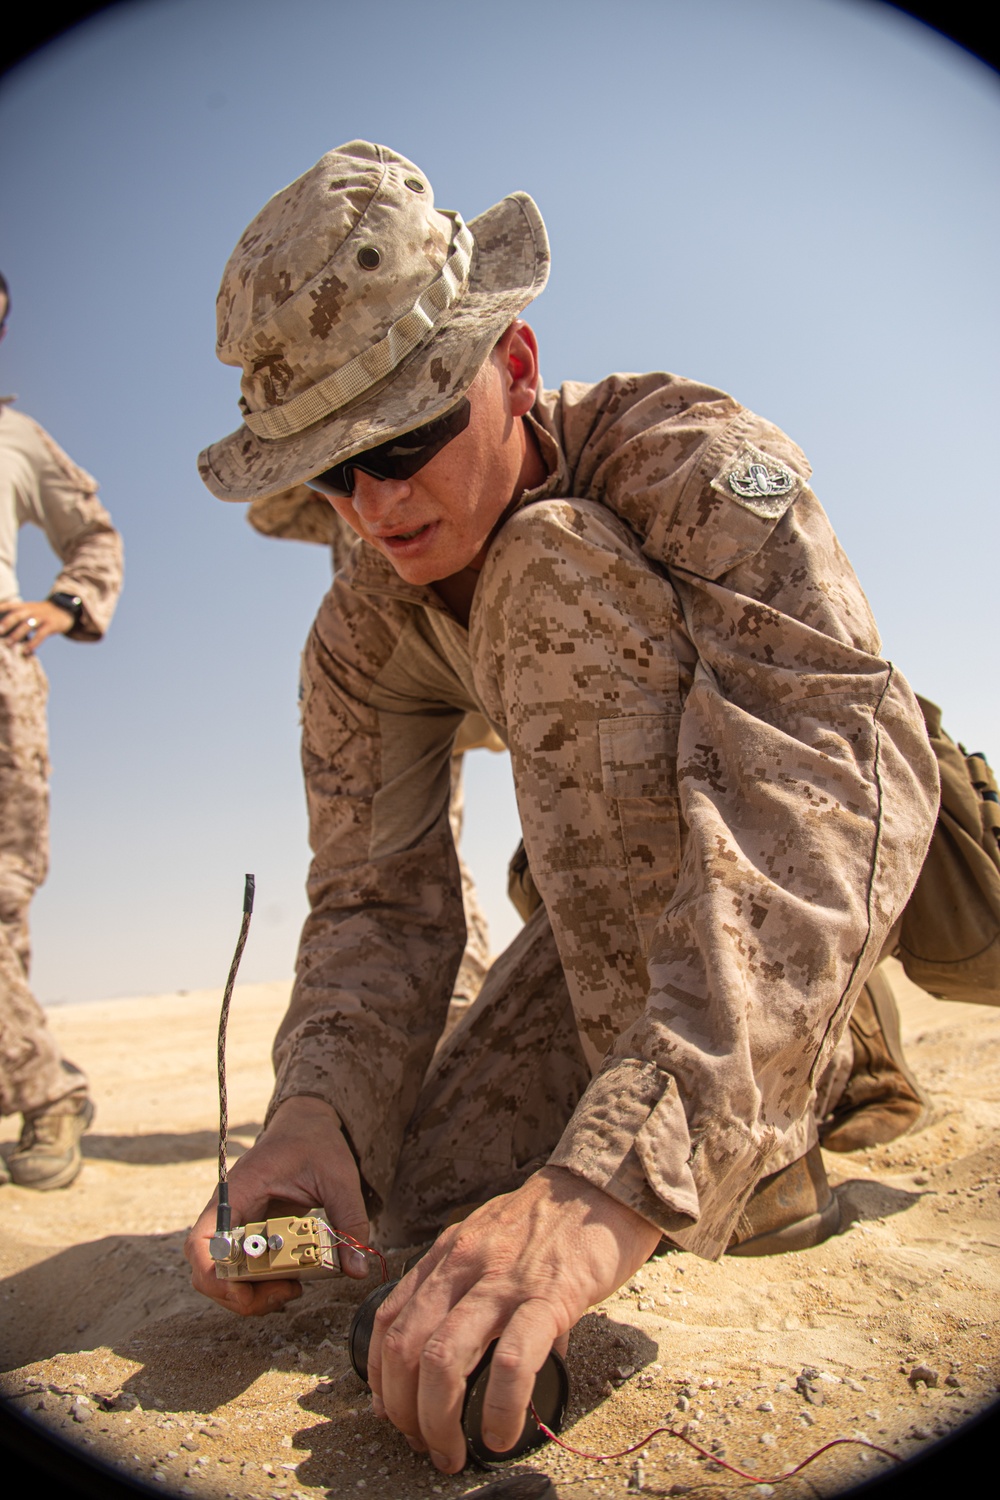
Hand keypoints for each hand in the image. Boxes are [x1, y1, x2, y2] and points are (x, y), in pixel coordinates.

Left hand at [0, 599, 74, 653]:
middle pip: (17, 615)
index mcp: (24, 606)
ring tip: (9, 644)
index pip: (8, 605)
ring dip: (17, 634)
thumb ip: (16, 617)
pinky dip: (33, 643)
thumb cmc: (40, 614)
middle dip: (6, 623)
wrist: (65, 609)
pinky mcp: (51, 625)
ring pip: (28, 625)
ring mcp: (42, 617)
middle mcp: (31, 610)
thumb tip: (2, 631)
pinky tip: (26, 651)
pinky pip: (41, 635)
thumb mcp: (29, 611)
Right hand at [184, 1095, 371, 1316]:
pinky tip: (290, 1280)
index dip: (212, 1274)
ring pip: (223, 1276)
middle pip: (209, 1270)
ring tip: (293, 1288)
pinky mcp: (249, 1234)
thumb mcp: (339, 1177)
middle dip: (242, 1294)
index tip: (245, 1289)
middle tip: (288, 1291)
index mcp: (238, 1192)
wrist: (308, 1125)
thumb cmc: (316, 1143)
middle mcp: (228, 1212)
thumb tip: (358, 1269)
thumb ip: (350, 1220)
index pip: (201, 1241)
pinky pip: (242, 1270)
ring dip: (252, 1294)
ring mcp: (236, 1225)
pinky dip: (260, 1285)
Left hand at [368, 1165, 660, 1472]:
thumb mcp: (494, 1243)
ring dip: (437, 1420)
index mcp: (447, 1254)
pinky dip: (500, 1409)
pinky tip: (501, 1434)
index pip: (388, 1320)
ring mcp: (503, 1280)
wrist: (603, 1187)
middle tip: (423, 1444)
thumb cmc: (552, 1221)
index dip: (380, 1378)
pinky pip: (512, 1362)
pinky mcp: (548, 1297)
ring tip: (452, 1453)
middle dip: (404, 1411)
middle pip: (405, 1348)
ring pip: (443, 1358)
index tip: (393, 1413)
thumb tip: (488, 1359)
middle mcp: (463, 1264)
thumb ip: (479, 1291)